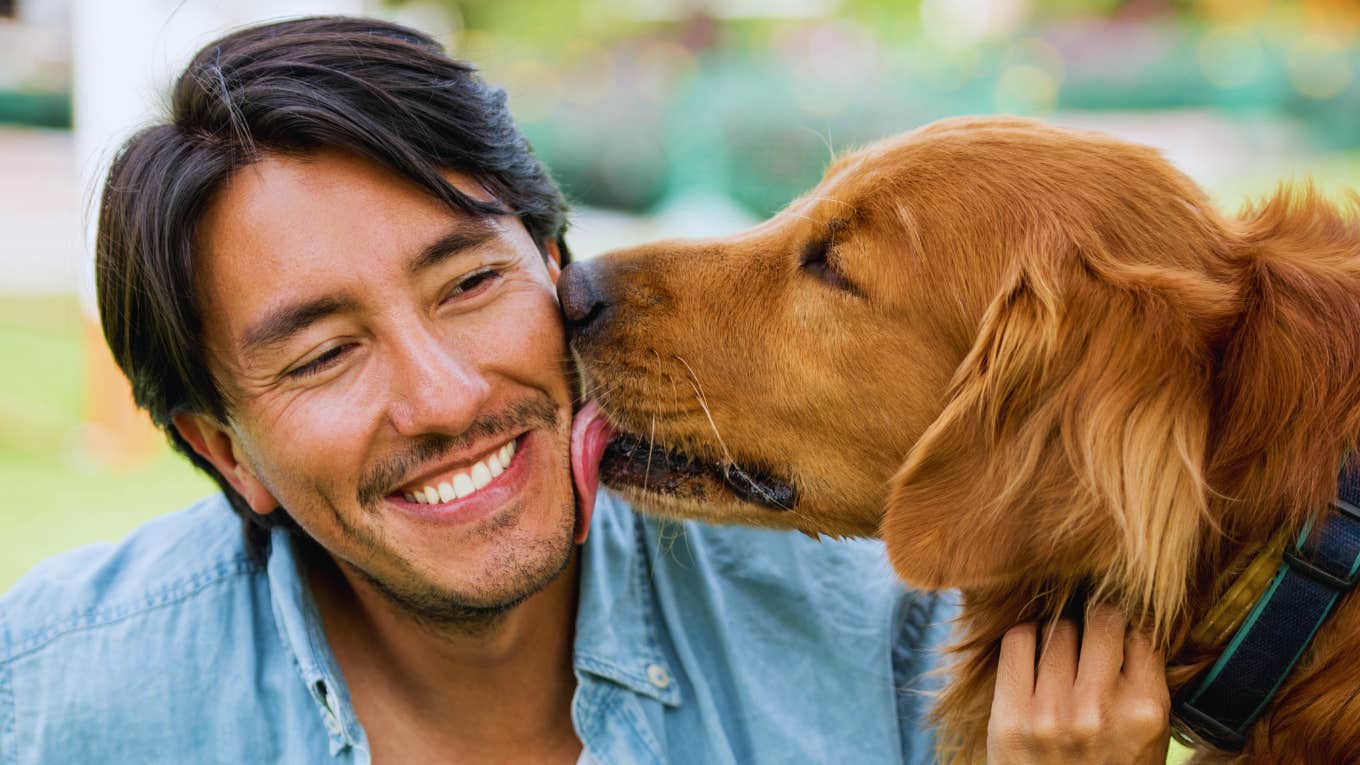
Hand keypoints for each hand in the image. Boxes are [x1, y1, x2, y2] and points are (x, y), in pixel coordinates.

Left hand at [986, 604, 1170, 763]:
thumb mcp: (1148, 736)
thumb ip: (1143, 681)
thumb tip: (1132, 616)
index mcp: (1144, 712)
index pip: (1141, 632)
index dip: (1129, 629)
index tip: (1118, 636)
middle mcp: (1099, 709)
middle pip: (1100, 620)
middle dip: (1096, 624)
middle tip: (1089, 639)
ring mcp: (1051, 712)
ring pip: (1057, 628)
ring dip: (1060, 634)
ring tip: (1061, 654)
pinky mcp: (1009, 715)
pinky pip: (1017, 640)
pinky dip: (1026, 638)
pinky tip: (1033, 654)